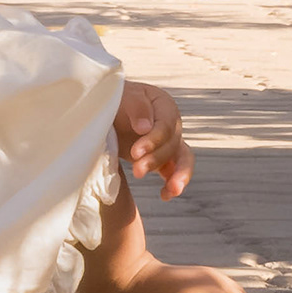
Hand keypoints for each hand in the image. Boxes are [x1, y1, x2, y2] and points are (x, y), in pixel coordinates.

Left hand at [115, 80, 195, 199]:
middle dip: (155, 160)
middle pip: (172, 145)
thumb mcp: (123, 96)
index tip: (135, 152)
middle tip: (137, 171)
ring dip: (176, 176)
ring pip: (183, 160)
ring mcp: (170, 143)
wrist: (108, 110)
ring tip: (168, 191)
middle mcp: (172, 125)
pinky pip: (175, 172)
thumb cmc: (116, 100)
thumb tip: (145, 128)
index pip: (166, 125)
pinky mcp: (163, 158)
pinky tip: (165, 196)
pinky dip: (174, 184)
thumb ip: (136, 108)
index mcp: (164, 105)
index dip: (153, 140)